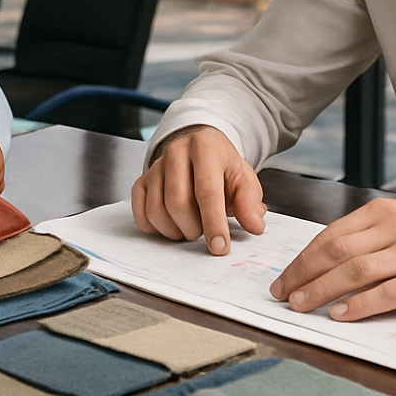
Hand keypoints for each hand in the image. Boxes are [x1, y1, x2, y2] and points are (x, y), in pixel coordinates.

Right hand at [131, 125, 266, 254]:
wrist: (200, 149)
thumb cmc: (222, 167)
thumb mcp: (244, 179)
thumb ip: (250, 202)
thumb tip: (254, 226)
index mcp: (205, 148)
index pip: (206, 190)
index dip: (213, 223)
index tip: (220, 247)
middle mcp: (176, 152)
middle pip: (177, 202)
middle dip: (193, 228)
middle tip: (204, 232)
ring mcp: (155, 166)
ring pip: (156, 210)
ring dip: (175, 231)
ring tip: (190, 228)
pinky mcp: (142, 180)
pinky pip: (140, 212)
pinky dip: (155, 228)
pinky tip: (172, 225)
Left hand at [269, 198, 395, 320]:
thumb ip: (370, 236)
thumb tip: (326, 258)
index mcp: (384, 212)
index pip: (331, 236)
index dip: (303, 259)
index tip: (285, 277)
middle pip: (336, 252)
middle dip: (304, 275)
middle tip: (284, 295)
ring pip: (355, 272)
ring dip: (322, 291)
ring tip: (302, 305)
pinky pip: (386, 293)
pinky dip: (359, 305)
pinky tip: (341, 315)